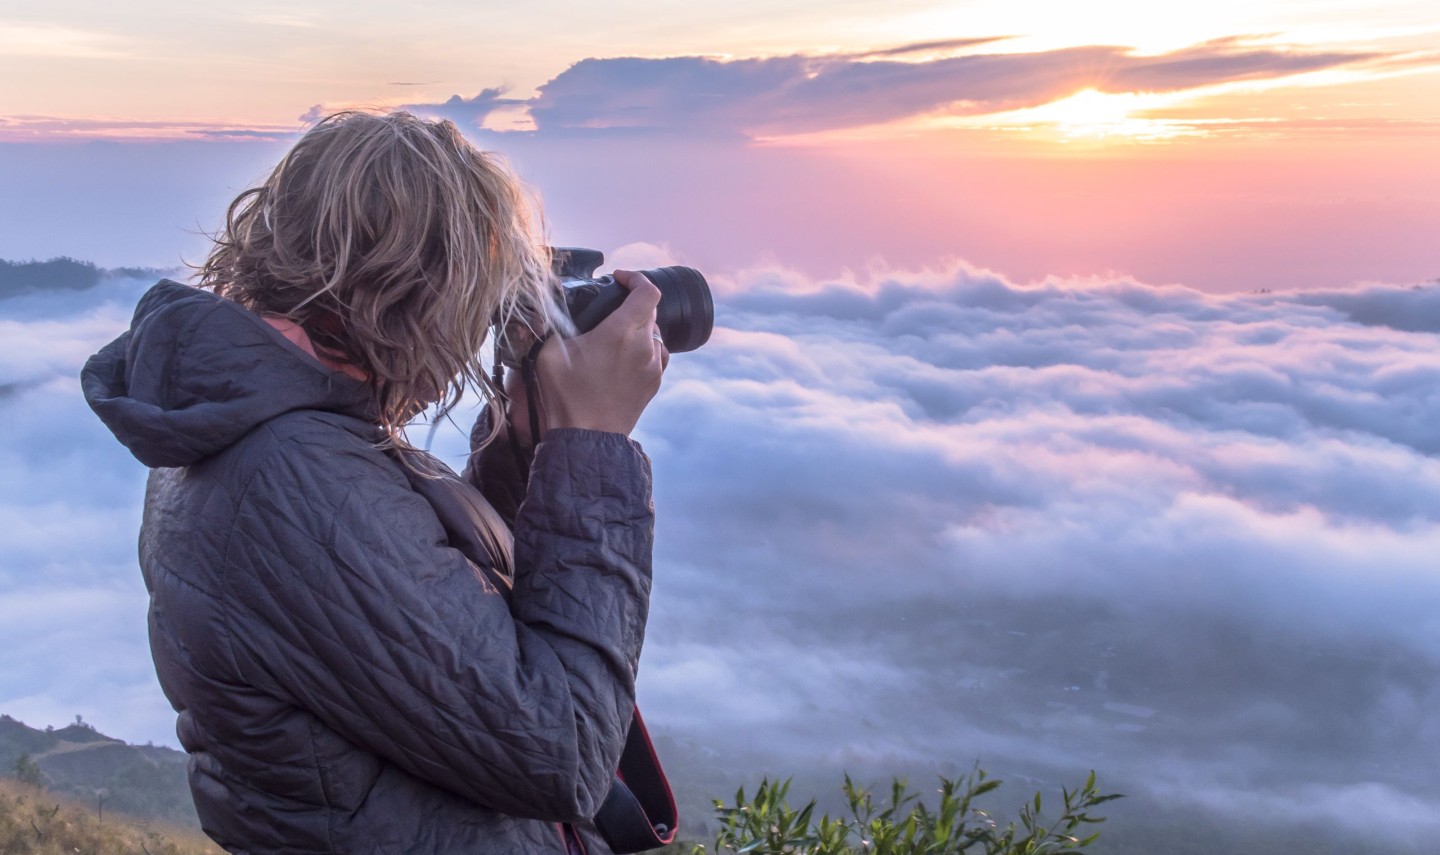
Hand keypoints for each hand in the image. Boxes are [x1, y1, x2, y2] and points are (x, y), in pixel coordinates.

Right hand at [523, 270, 667, 438]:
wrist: (586, 440)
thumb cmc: (566, 397)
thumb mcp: (547, 354)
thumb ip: (549, 323)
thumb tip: (545, 307)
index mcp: (622, 333)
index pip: (647, 291)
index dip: (635, 278)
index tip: (618, 278)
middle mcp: (645, 347)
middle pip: (651, 311)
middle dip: (632, 303)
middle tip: (609, 308)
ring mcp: (653, 367)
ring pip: (655, 334)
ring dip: (639, 327)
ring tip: (616, 334)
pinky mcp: (654, 384)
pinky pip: (656, 355)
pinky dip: (644, 348)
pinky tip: (623, 356)